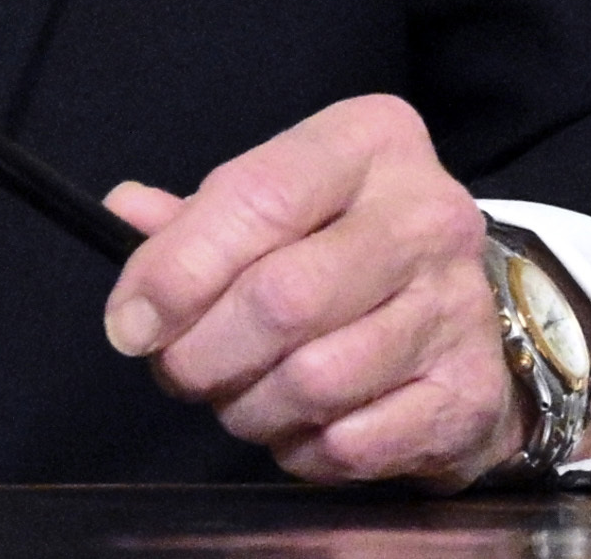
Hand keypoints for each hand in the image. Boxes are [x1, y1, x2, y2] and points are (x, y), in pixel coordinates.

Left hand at [95, 96, 521, 487]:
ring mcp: (456, 307)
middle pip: (281, 299)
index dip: (178, 269)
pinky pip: (349, 444)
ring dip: (247, 408)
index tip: (131, 322)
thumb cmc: (346, 250)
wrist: (467, 320)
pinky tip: (297, 426)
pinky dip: (300, 449)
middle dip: (203, 353)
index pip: (258, 197)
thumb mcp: (280, 204)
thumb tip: (123, 214)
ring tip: (238, 396)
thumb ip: (199, 216)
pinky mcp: (466, 393)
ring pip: (312, 381)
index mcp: (370, 141)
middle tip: (179, 371)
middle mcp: (426, 214)